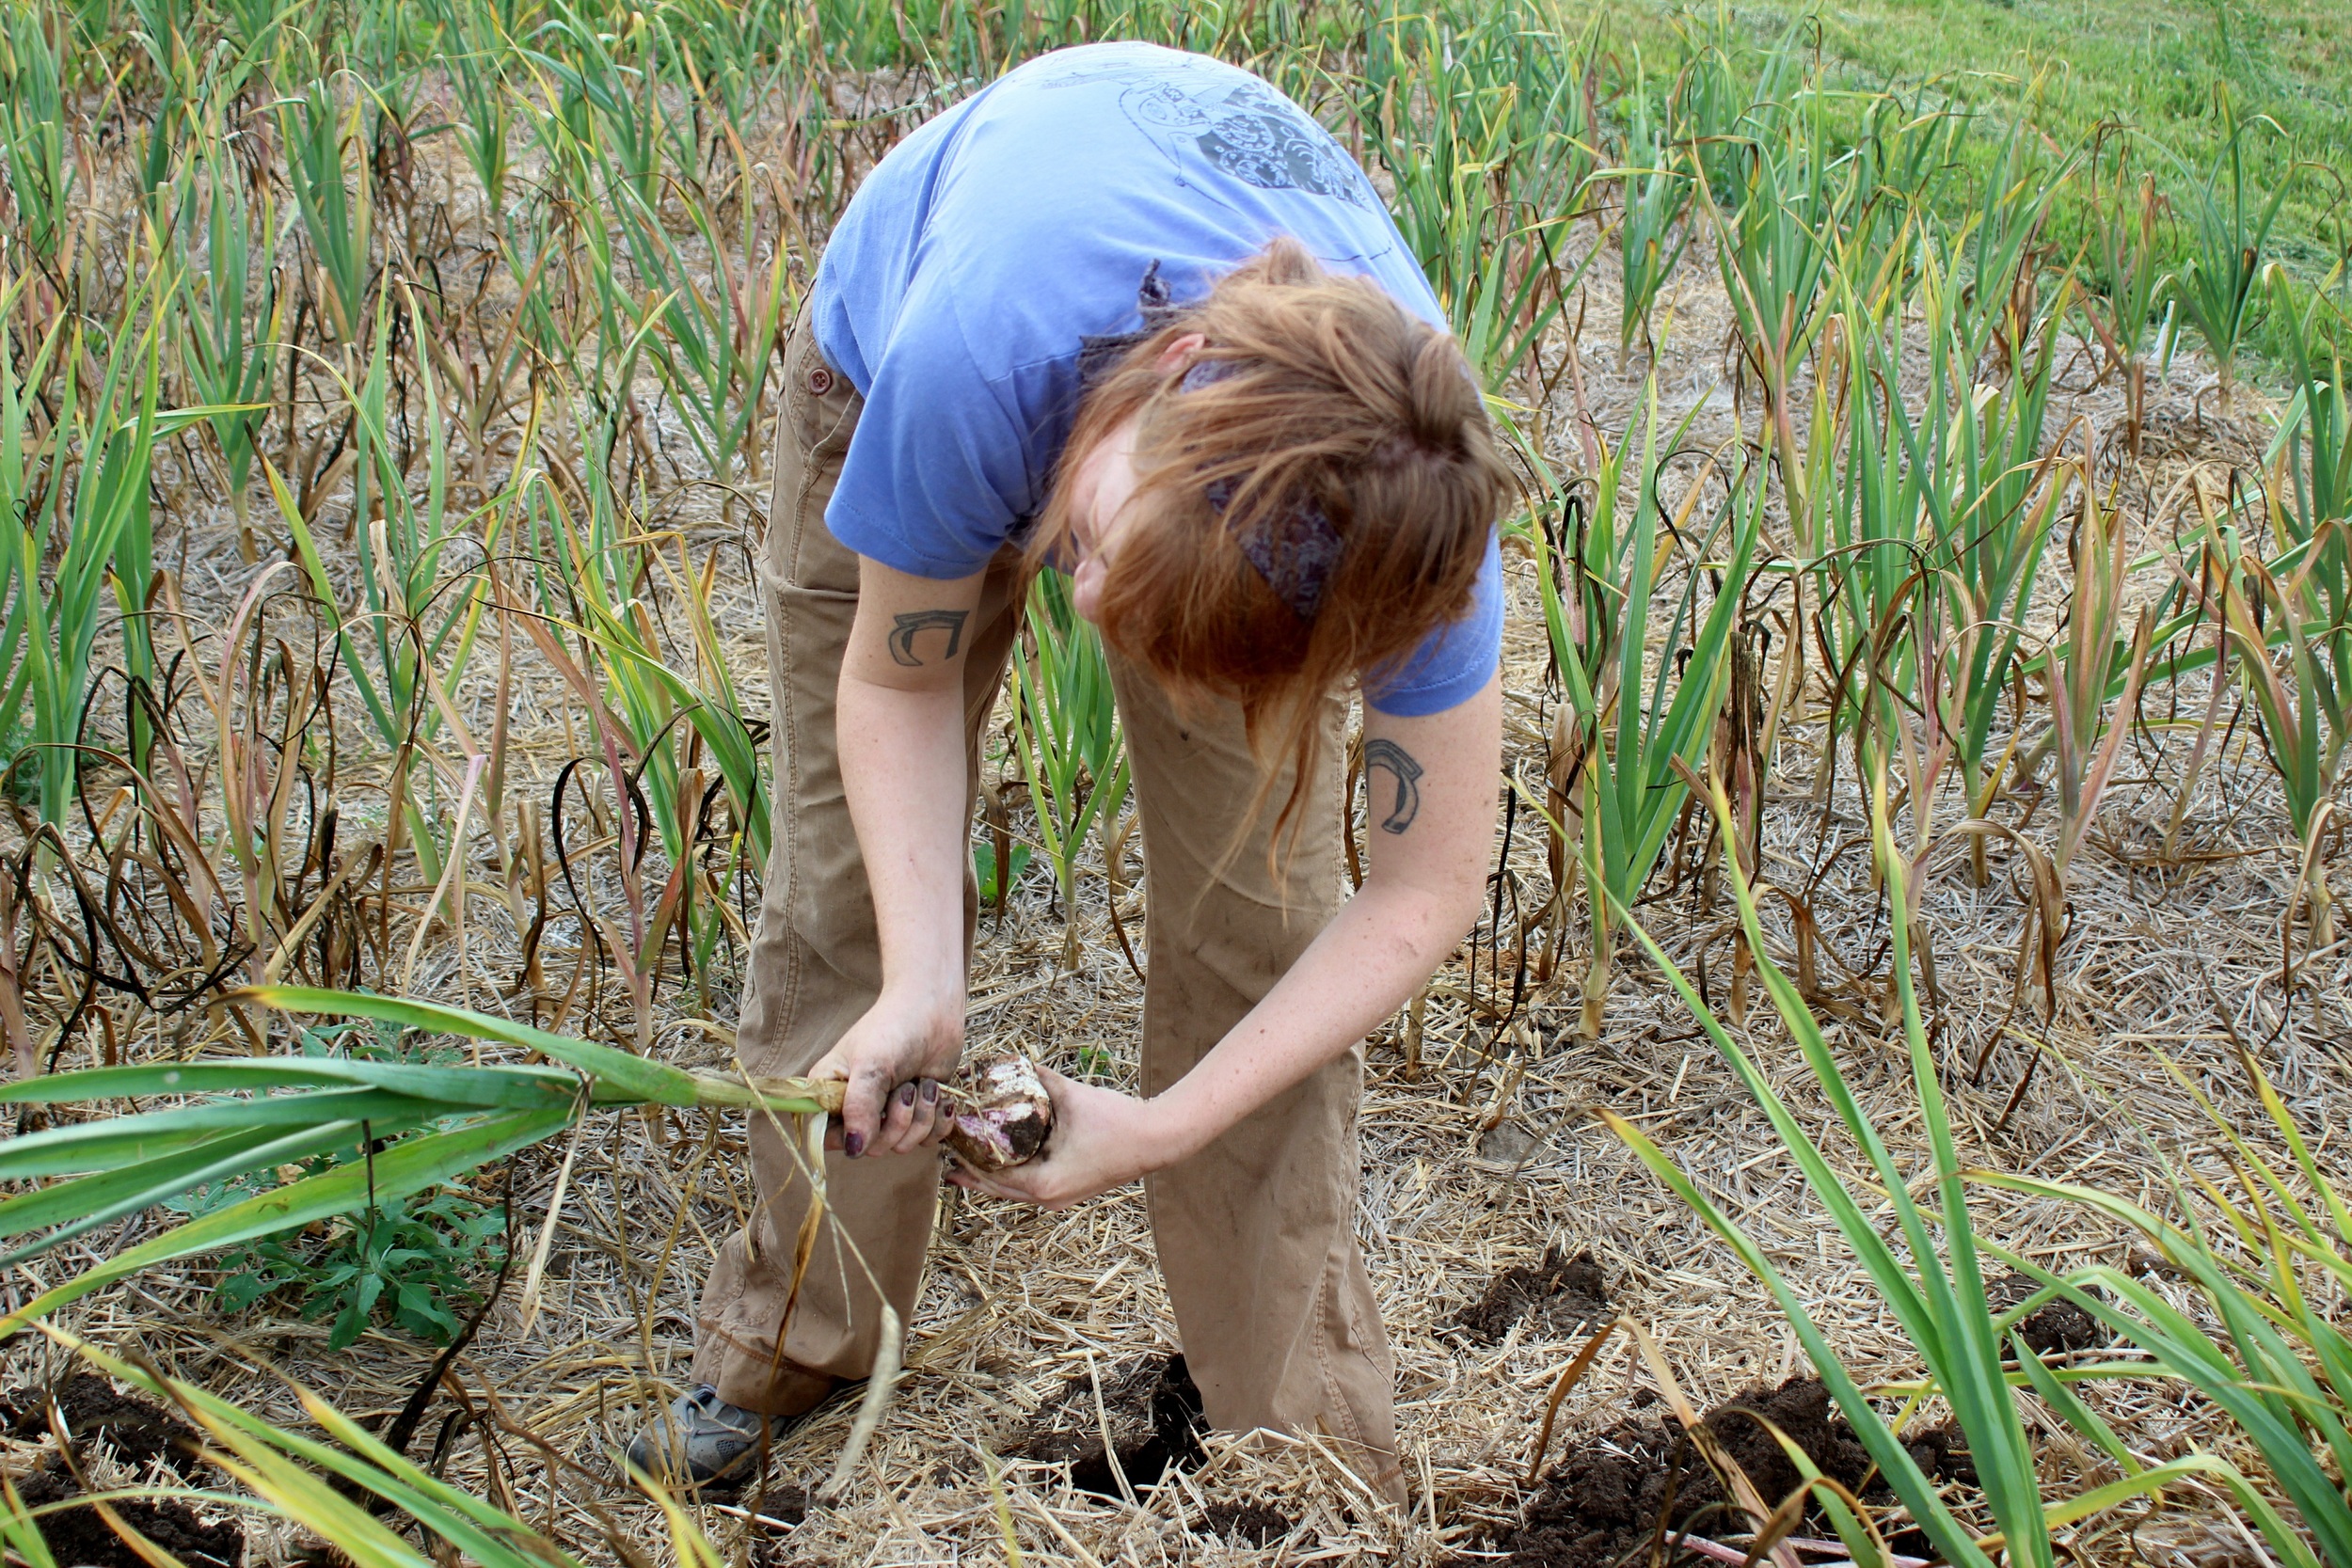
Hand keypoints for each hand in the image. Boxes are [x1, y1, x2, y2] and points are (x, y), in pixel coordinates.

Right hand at [811, 988, 959, 1158]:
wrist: (934, 1008)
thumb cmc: (894, 1028)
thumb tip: (853, 1150)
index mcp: (831, 1093)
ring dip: (921, 1115)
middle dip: (897, 1120)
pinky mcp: (918, 1114)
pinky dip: (938, 1118)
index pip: (829, 1139)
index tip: (873, 1115)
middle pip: (872, 1147)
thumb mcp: (871, 1065)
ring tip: (921, 1083)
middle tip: (905, 1087)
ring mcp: (889, 1113)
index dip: (852, 1137)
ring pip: (903, 1145)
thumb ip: (859, 1108)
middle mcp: (857, 1108)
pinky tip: (937, 1092)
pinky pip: (928, 1140)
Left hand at [945, 1067, 1183, 1209]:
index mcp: (1043, 1183)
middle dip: (972, 1172)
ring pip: (1014, 1191)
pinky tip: (1005, 1158)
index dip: (967, 1161)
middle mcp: (1049, 1198)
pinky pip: (1031, 1187)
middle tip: (948, 1154)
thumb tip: (1013, 1060)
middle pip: (997, 1189)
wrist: (1157, 1138)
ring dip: (991, 1175)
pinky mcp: (1070, 1191)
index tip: (948, 1145)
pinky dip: (1013, 1174)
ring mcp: (1061, 1198)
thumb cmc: (1117, 1120)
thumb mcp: (1071, 1095)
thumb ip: (1039, 1078)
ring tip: (969, 1158)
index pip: (991, 1177)